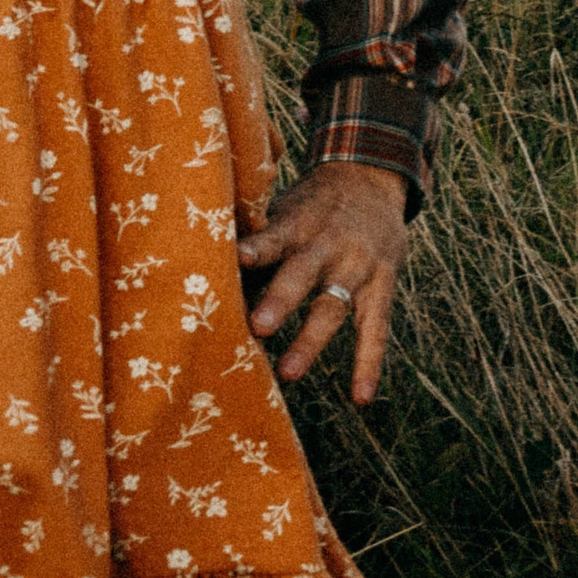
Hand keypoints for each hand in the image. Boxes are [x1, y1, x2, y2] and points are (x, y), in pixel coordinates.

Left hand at [238, 160, 409, 404]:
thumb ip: (253, 241)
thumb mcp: (284, 207)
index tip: (239, 258)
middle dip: (282, 300)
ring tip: (289, 373)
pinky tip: (360, 397)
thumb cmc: (310, 205)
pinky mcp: (382, 285)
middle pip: (304, 273)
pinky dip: (369, 363)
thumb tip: (195, 270)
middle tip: (259, 327)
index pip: (274, 236)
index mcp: (298, 223)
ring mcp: (358, 267)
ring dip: (311, 340)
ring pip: (334, 306)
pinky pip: (376, 328)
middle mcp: (329, 245)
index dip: (258, 248)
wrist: (373, 179)